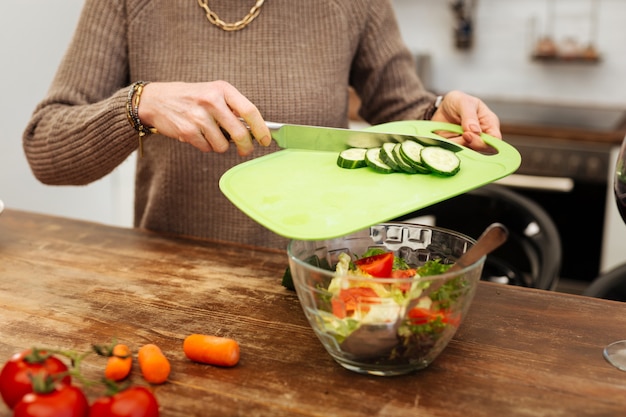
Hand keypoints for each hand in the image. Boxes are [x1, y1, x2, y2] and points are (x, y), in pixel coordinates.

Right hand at [138, 81, 270, 155]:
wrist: (156, 100)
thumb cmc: (191, 98)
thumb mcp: (213, 93)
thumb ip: (232, 108)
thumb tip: (255, 131)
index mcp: (222, 89)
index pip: (250, 111)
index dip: (262, 129)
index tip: (266, 140)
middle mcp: (211, 101)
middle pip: (240, 133)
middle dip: (246, 147)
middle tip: (246, 150)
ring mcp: (199, 116)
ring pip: (223, 145)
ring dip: (221, 146)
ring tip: (212, 135)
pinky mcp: (188, 131)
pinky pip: (207, 148)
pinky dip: (206, 146)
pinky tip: (198, 135)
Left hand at [430, 90, 501, 151]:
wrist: (441, 107)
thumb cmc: (458, 102)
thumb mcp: (464, 102)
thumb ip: (470, 116)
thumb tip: (475, 131)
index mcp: (489, 124)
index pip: (495, 139)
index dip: (485, 141)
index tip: (469, 134)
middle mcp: (482, 136)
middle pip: (483, 148)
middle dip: (471, 143)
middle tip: (463, 134)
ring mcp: (469, 144)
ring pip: (468, 152)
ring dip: (458, 144)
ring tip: (450, 131)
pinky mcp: (457, 147)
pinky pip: (455, 152)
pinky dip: (449, 147)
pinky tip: (445, 138)